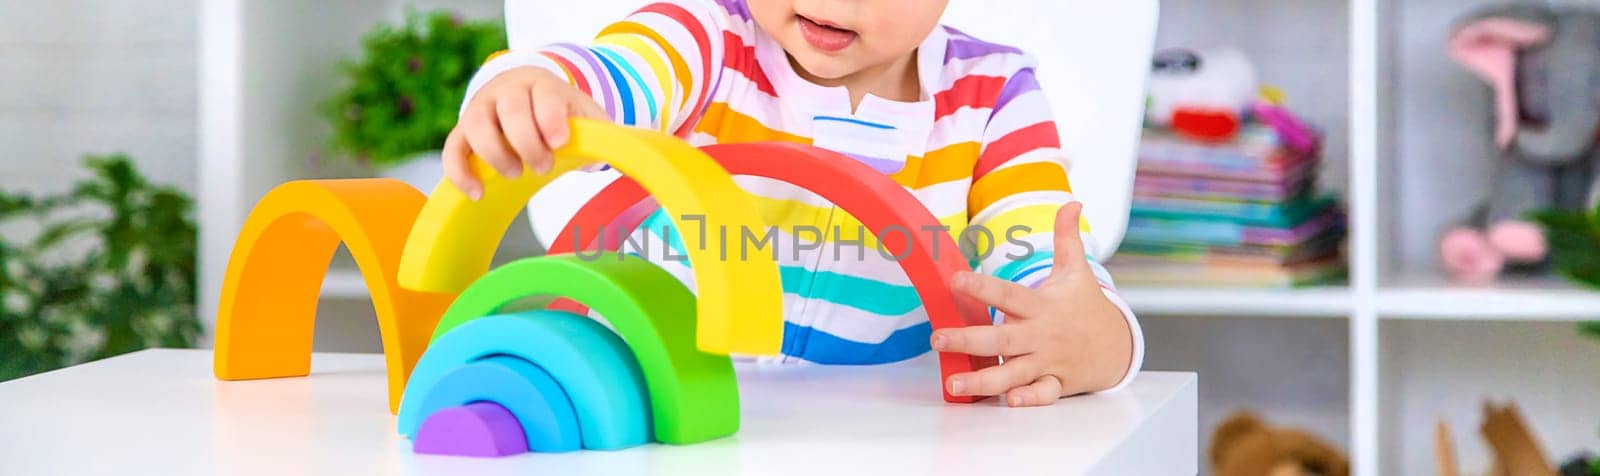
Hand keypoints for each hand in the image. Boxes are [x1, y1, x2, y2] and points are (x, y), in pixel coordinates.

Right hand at [444, 66, 607, 199]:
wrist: (521, 90)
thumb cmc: (559, 111)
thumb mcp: (584, 115)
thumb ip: (603, 133)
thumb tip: (629, 160)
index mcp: (544, 85)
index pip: (546, 97)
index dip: (551, 118)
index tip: (560, 142)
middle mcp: (508, 92)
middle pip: (511, 110)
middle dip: (527, 141)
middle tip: (542, 166)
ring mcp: (481, 109)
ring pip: (477, 126)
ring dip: (496, 154)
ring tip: (516, 174)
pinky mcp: (462, 132)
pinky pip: (453, 149)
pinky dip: (460, 172)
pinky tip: (477, 193)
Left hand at [931, 202, 1133, 406]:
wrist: (1117, 346)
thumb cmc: (1085, 306)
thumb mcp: (1077, 271)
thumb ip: (1067, 239)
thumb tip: (1072, 203)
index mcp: (1041, 306)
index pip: (1008, 294)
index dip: (982, 287)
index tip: (955, 279)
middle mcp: (1041, 335)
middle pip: (1002, 339)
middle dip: (968, 340)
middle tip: (936, 339)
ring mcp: (1048, 361)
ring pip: (1013, 374)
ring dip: (984, 381)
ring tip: (953, 384)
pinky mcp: (1055, 383)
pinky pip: (1042, 394)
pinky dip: (1029, 399)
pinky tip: (1007, 402)